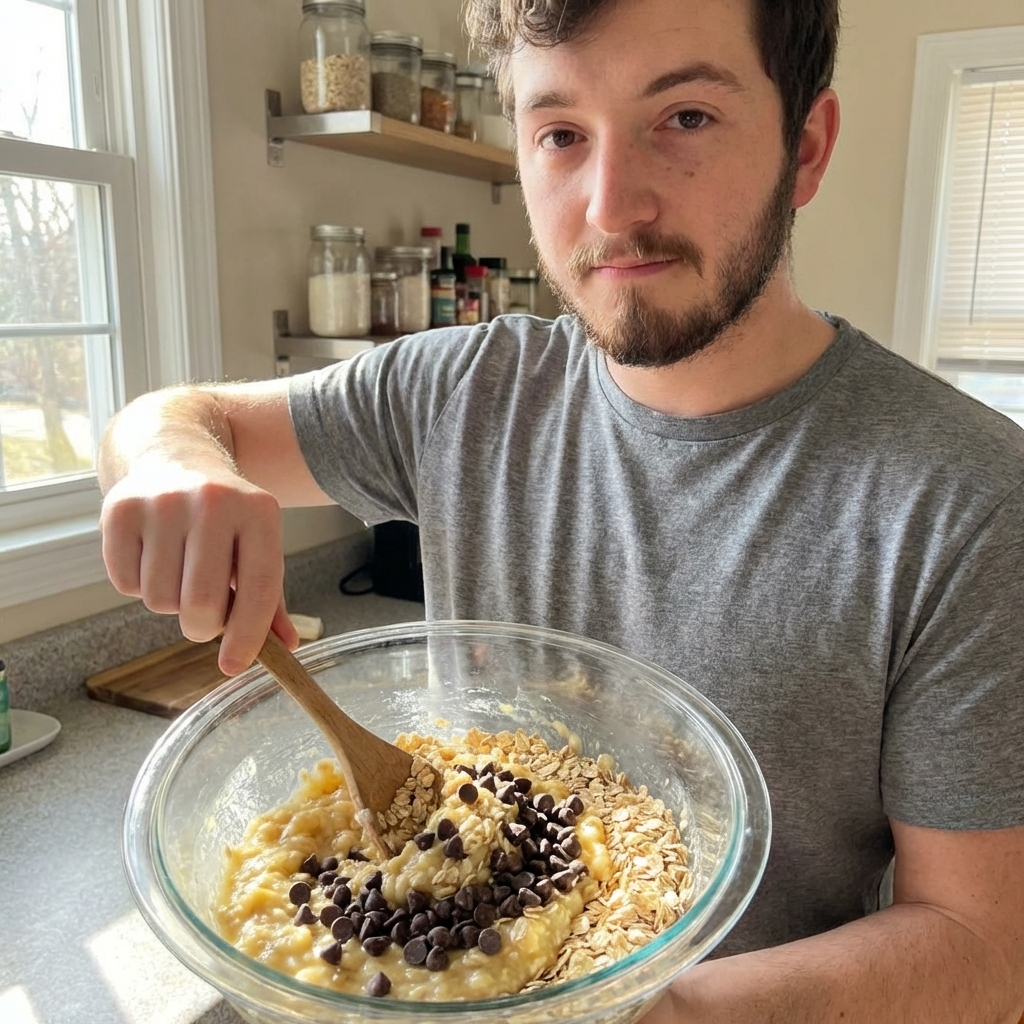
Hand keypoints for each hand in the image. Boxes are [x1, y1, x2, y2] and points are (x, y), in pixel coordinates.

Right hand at [99, 459, 299, 674]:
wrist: (175, 457)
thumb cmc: (225, 517)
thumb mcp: (257, 544)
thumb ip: (270, 598)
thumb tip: (287, 647)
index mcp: (259, 511)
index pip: (259, 589)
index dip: (247, 636)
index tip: (233, 666)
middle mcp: (214, 501)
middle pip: (202, 603)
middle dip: (203, 627)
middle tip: (204, 617)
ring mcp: (163, 502)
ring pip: (160, 600)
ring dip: (170, 604)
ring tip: (179, 571)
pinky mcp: (120, 510)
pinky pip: (126, 584)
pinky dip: (138, 586)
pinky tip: (152, 556)